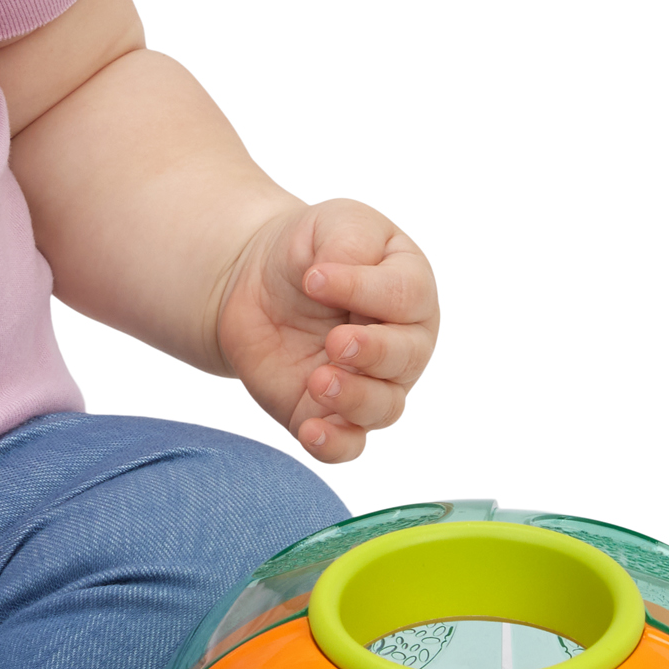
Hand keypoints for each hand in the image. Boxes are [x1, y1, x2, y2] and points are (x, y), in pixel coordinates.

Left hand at [216, 198, 438, 461]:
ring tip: (319, 380)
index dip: (365, 290)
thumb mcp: (334, 223)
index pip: (407, 297)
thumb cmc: (311, 250)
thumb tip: (336, 277)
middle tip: (336, 341)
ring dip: (355, 399)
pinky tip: (312, 431)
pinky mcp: (331, 414)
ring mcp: (370, 384)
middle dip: (373, 352)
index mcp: (410, 290)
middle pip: (407, 359)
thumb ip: (350, 243)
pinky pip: (347, 445)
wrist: (257, 283)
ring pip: (384, 408)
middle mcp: (402, 343)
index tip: (314, 277)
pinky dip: (335, 444)